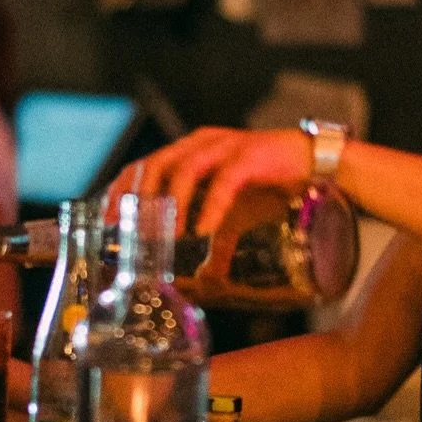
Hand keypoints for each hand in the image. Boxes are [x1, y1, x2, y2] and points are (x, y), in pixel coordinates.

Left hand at [113, 126, 311, 238]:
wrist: (316, 164)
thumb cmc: (271, 183)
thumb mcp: (237, 216)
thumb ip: (218, 240)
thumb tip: (206, 277)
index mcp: (191, 151)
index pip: (144, 165)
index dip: (121, 189)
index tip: (106, 220)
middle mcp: (202, 144)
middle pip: (155, 163)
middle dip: (136, 197)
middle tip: (126, 229)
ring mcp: (225, 147)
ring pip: (183, 169)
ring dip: (171, 204)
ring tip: (167, 235)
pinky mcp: (250, 157)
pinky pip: (223, 181)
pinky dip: (210, 207)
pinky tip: (202, 231)